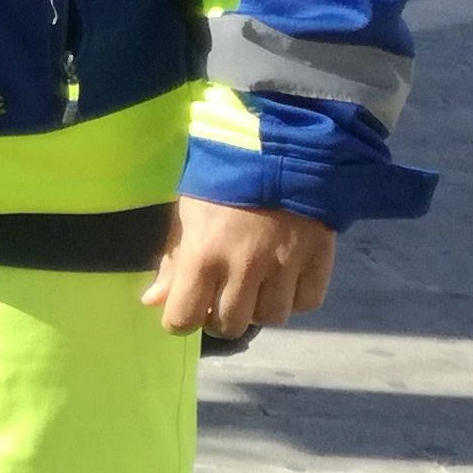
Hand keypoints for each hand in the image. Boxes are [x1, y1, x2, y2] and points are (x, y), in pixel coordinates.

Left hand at [145, 197, 336, 338]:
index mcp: (203, 256)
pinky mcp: (319, 259)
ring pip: (271, 318)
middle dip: (219, 317)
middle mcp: (244, 268)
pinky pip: (307, 302)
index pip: (184, 318)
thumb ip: (171, 261)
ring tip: (254, 286)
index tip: (184, 311)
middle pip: (229, 326)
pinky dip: (295, 298)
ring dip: (258, 308)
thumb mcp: (186, 213)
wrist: (279, 147)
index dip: (179, 320)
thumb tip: (153, 301)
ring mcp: (285, 267)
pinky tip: (285, 280)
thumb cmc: (221, 178)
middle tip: (219, 298)